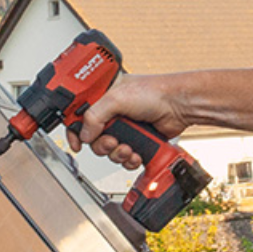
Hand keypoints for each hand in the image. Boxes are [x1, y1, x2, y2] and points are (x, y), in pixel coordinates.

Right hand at [68, 74, 189, 169]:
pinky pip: (123, 158)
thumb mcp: (116, 98)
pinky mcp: (135, 140)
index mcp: (102, 97)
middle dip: (102, 144)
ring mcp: (123, 128)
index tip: (76, 143)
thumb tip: (84, 135)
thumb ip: (95, 116)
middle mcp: (111, 113)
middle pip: (93, 139)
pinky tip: (136, 153)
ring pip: (108, 150)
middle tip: (112, 140)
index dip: (75, 131)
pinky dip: (128, 159)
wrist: (178, 106)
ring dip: (117, 153)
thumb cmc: (153, 92)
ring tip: (127, 147)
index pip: (78, 116)